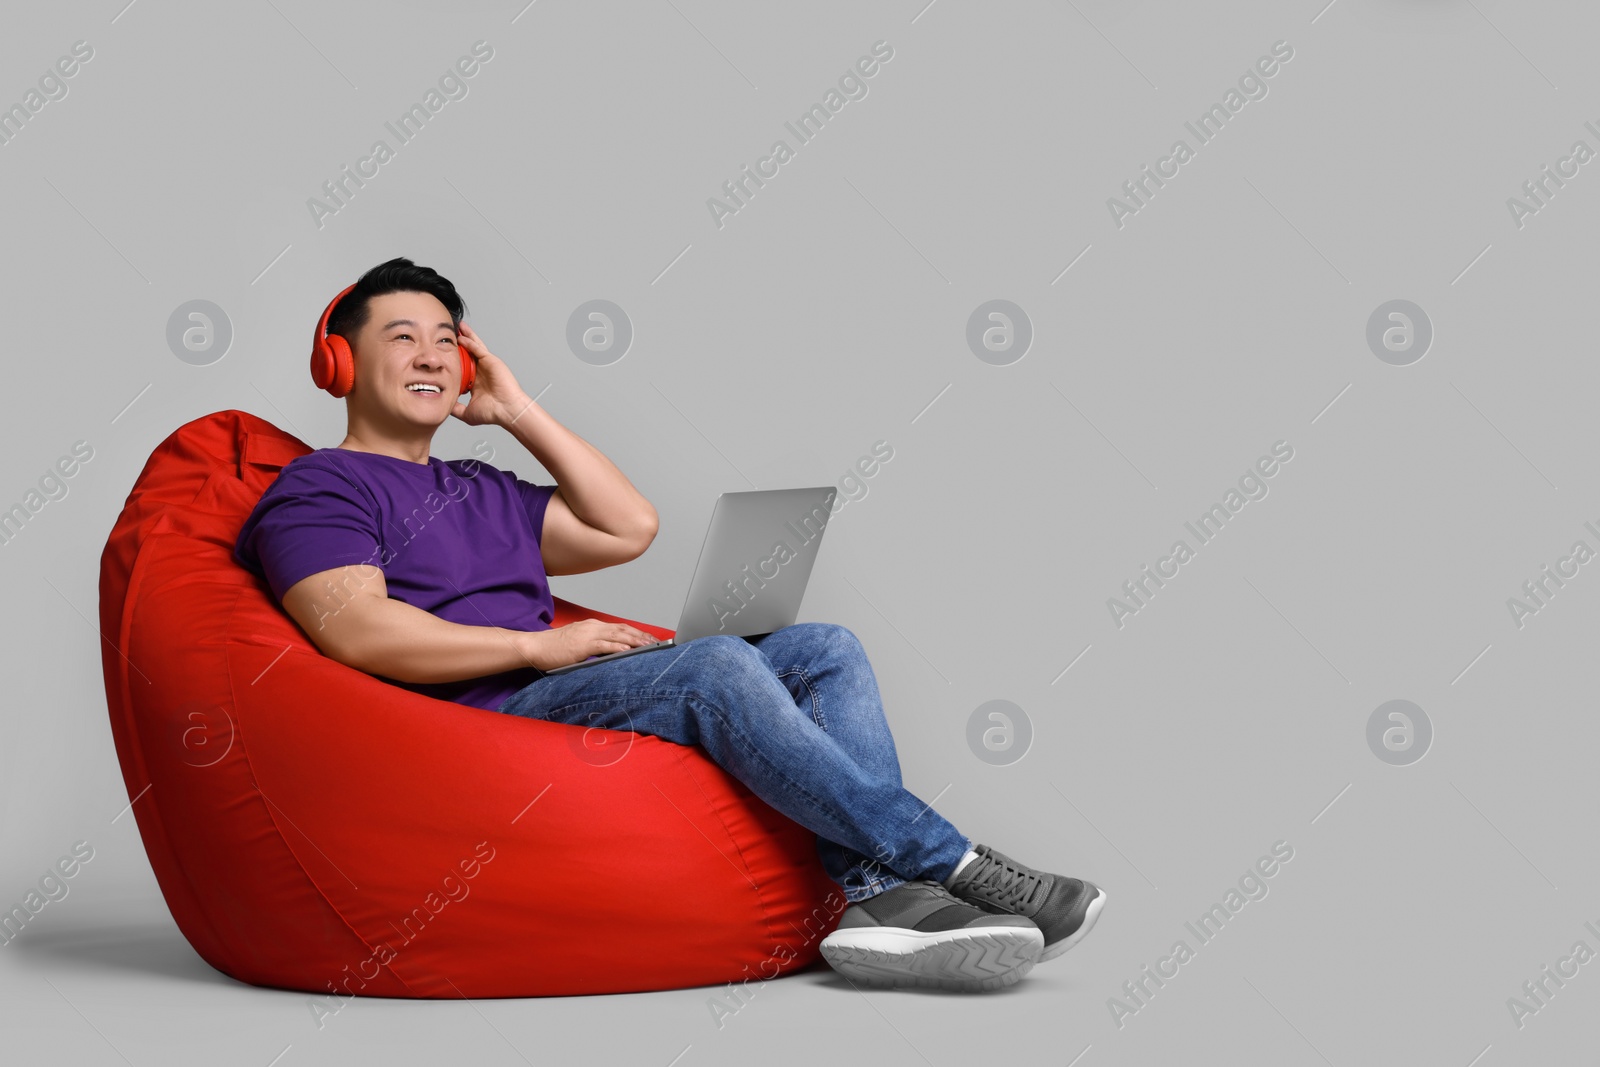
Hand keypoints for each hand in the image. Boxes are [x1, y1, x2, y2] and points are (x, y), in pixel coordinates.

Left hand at [451, 322, 534, 427]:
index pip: (462, 367)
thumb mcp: (467, 413)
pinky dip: (470, 342)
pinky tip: (461, 337)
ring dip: (466, 336)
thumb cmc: (493, 413)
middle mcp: (481, 372)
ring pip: (474, 347)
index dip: (454, 360)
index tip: (442, 354)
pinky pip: (478, 349)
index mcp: (475, 383)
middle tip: (450, 334)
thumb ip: (455, 409)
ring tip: (458, 327)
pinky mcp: (491, 361)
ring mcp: (486, 366)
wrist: (507, 410)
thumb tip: (444, 407)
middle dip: (460, 344)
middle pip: (468, 353)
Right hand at [520, 619, 661, 671]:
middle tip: (656, 643)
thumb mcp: (578, 644)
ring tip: (648, 646)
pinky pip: (603, 645)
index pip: (620, 627)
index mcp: (592, 626)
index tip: (649, 639)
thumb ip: (594, 646)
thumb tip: (612, 653)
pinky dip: (617, 647)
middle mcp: (592, 626)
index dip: (636, 632)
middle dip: (641, 636)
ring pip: (617, 636)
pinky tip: (628, 651)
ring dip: (635, 641)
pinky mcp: (582, 645)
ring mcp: (588, 634)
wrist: (536, 646)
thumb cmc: (554, 648)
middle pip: (623, 630)